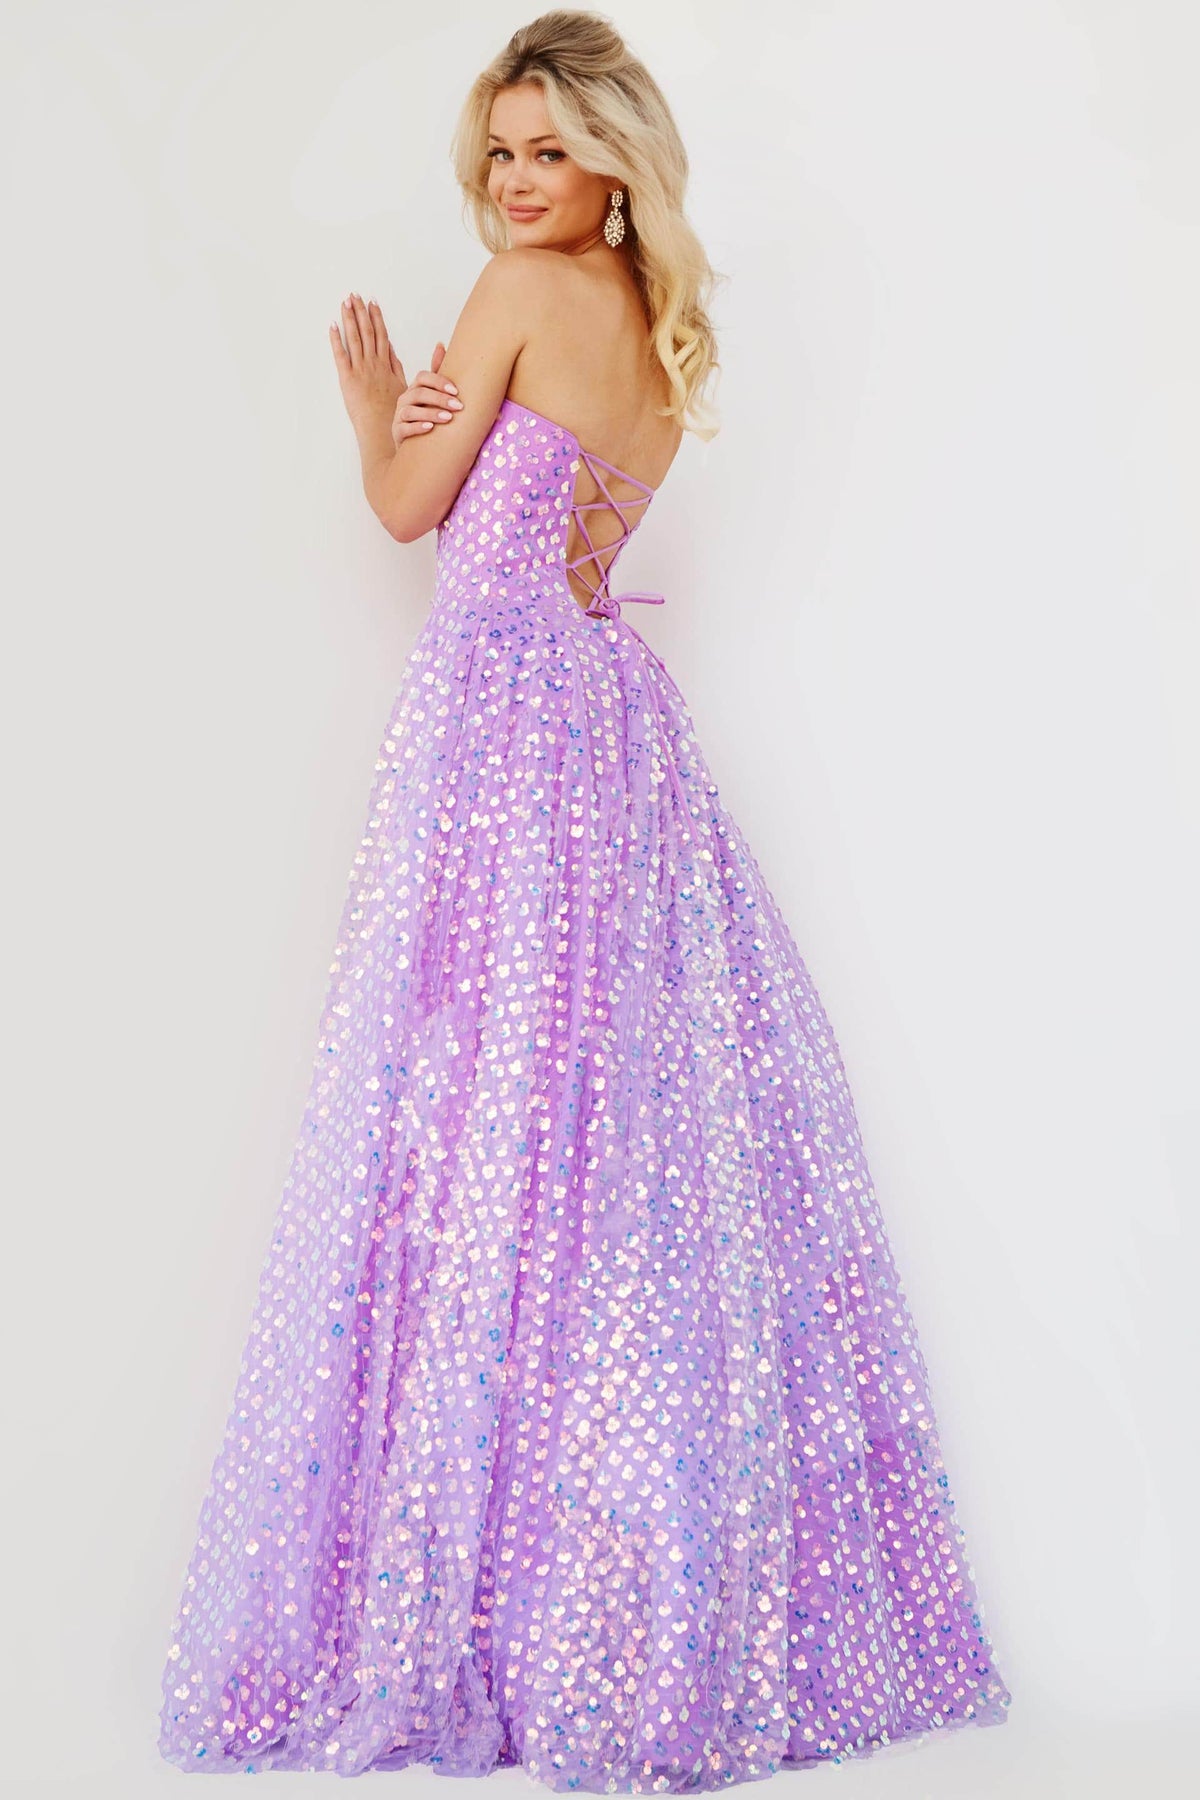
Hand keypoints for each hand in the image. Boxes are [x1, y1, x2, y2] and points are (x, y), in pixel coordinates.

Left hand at [329, 293, 403, 435]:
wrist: (382, 429)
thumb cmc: (393, 414)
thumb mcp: (402, 388)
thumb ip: (397, 367)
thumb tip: (392, 351)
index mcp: (387, 365)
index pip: (382, 334)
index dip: (377, 317)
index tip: (373, 303)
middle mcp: (374, 364)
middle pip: (368, 331)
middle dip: (361, 311)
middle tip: (355, 294)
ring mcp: (361, 370)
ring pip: (355, 338)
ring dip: (350, 318)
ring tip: (345, 302)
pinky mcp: (348, 379)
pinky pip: (341, 355)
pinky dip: (336, 339)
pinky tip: (333, 325)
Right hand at [390, 340, 463, 449]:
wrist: (416, 447)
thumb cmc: (428, 417)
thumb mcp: (434, 396)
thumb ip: (437, 373)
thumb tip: (441, 344)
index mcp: (415, 389)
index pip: (423, 378)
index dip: (439, 382)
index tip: (456, 391)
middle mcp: (405, 400)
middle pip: (419, 393)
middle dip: (440, 399)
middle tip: (458, 406)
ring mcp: (399, 416)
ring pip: (411, 411)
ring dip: (431, 413)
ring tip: (448, 418)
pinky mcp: (397, 433)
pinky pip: (405, 428)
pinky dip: (417, 427)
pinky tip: (430, 428)